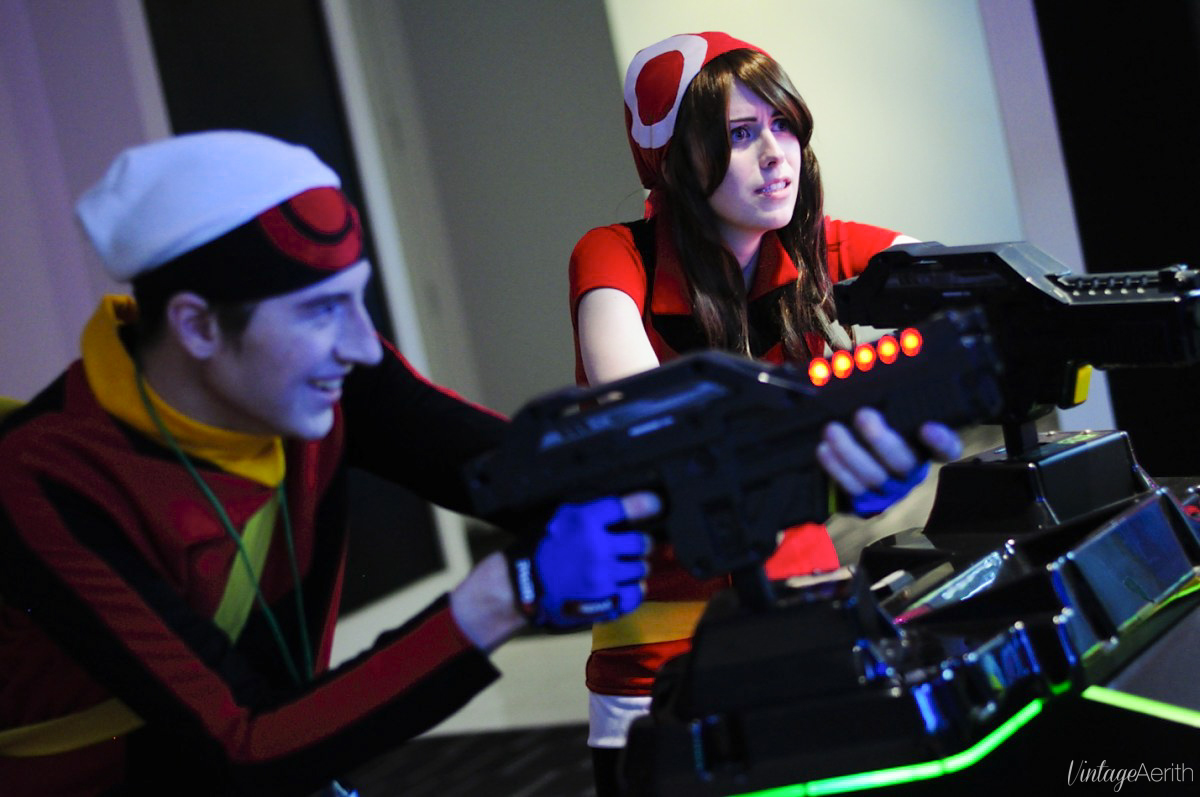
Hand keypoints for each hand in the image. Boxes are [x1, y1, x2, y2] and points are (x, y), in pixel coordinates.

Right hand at [507, 492, 656, 630]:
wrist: (524, 586)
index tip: (656, 505)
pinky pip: (636, 594)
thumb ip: (591, 512)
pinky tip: (627, 585)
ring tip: (624, 567)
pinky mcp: (604, 600)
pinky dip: (635, 589)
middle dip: (641, 543)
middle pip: (641, 541)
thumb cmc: (543, 549)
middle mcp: (598, 547)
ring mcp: (603, 576)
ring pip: (641, 568)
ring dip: (636, 566)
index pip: (627, 507)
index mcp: (585, 522)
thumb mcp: (561, 519)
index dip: (647, 504)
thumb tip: (624, 508)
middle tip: (634, 545)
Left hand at [816, 408, 961, 514]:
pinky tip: (825, 450)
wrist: (846, 458)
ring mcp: (889, 489)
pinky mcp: (865, 501)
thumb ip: (891, 396)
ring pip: (874, 476)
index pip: (947, 448)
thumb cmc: (874, 425)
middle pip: (904, 462)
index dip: (941, 441)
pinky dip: (836, 468)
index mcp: (925, 447)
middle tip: (863, 415)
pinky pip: (852, 488)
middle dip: (881, 440)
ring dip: (850, 451)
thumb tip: (883, 363)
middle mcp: (911, 471)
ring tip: (832, 430)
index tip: (927, 428)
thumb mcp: (885, 409)